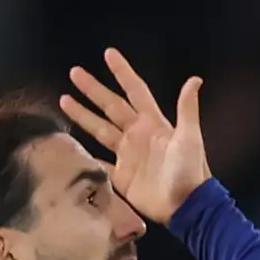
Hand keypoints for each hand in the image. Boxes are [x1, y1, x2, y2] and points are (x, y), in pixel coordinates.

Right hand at [59, 47, 209, 224]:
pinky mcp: (120, 176)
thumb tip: (194, 79)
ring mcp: (127, 155)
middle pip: (110, 106)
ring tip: (64, 100)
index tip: (108, 54)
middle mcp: (136, 134)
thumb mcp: (190, 137)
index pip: (134, 91)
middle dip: (93, 89)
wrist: (185, 204)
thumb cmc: (190, 169)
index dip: (122, 72)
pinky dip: (85, 154)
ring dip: (82, 115)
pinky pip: (99, 161)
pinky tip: (72, 144)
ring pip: (99, 129)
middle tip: (74, 73)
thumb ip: (187, 109)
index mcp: (152, 122)